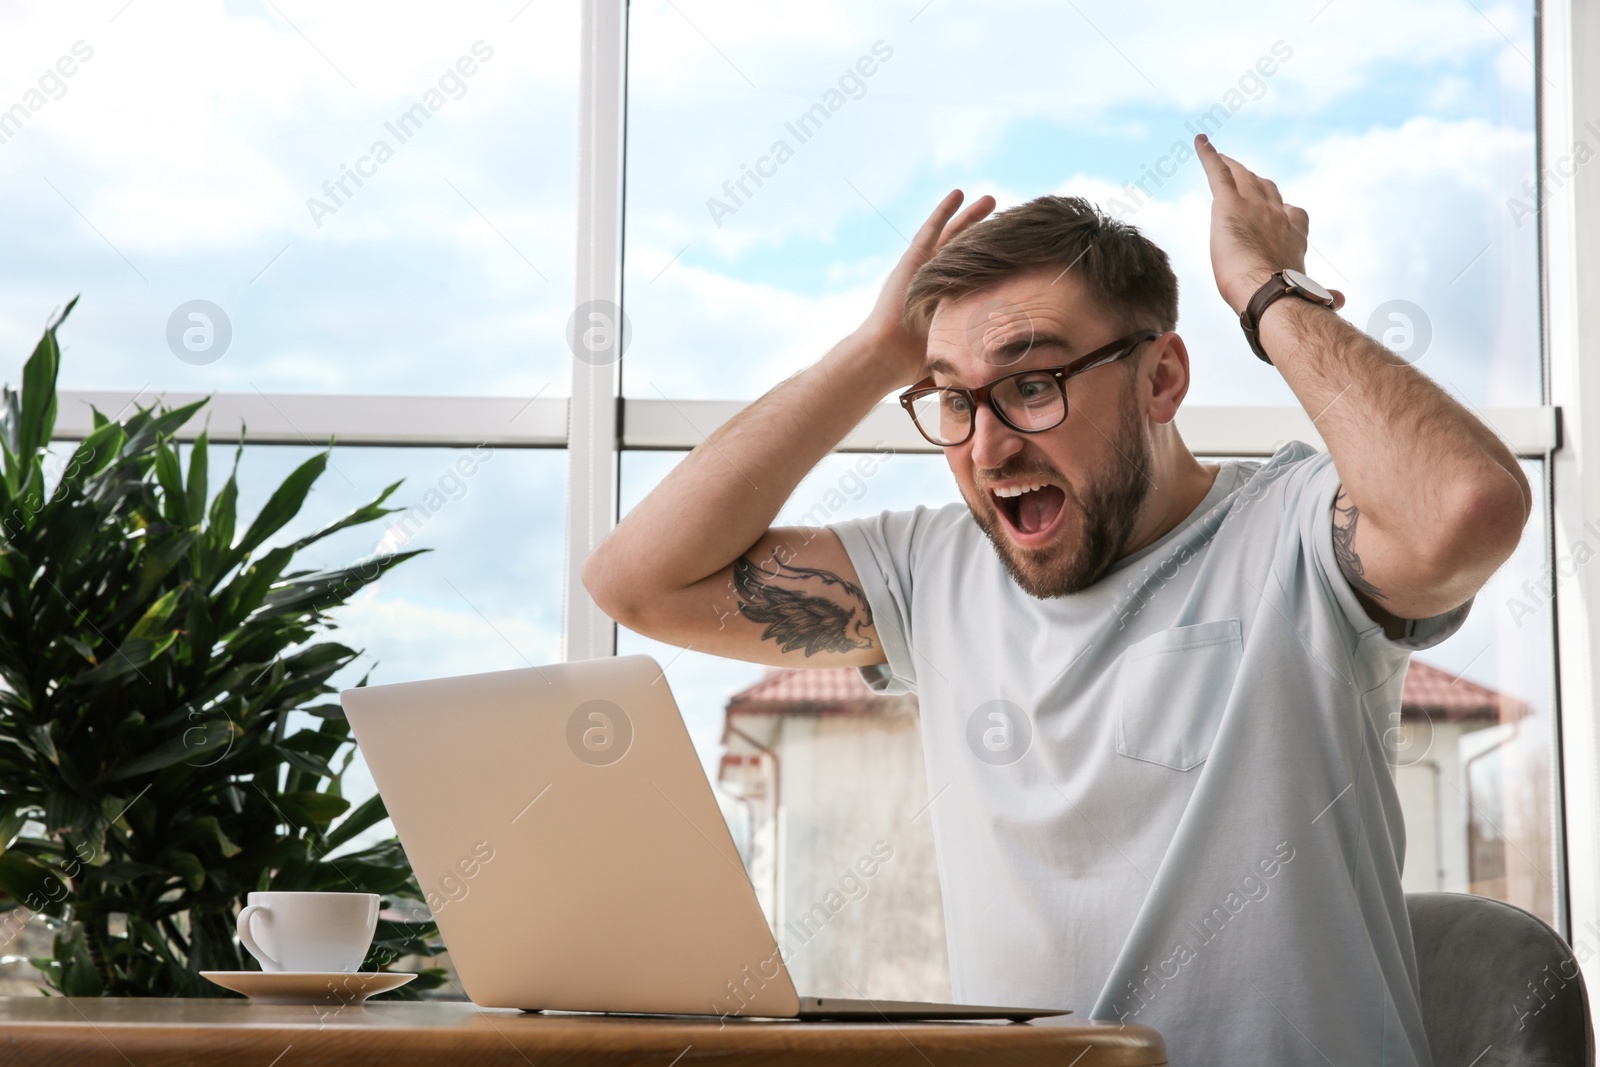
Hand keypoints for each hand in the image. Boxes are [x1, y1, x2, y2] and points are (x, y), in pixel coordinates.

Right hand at [852, 189, 995, 387]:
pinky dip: (944, 210)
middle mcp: (936, 279)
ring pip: (952, 235)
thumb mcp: (958, 349)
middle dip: (986, 233)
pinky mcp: (913, 260)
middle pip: (965, 249)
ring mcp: (924, 267)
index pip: (976, 273)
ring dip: (970, 216)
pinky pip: (932, 229)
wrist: (887, 354)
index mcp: (947, 298)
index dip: (994, 261)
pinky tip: (959, 193)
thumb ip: (978, 347)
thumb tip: (1010, 361)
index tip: (1017, 252)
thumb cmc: (917, 361)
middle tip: (1010, 219)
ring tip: (991, 199)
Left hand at [1194, 135, 1344, 315]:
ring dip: (1233, 166)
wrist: (1271, 290)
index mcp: (1295, 234)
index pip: (1292, 214)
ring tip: (1224, 159)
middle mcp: (1277, 214)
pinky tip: (1199, 141)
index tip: (1280, 210)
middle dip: (1256, 180)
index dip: (1283, 210)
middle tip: (1244, 174)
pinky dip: (1208, 155)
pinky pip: (1218, 172)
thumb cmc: (1287, 297)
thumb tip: (1342, 302)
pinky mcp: (1229, 204)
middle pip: (1266, 188)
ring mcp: (1254, 205)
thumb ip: (1321, 294)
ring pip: (1242, 177)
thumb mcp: (1306, 293)